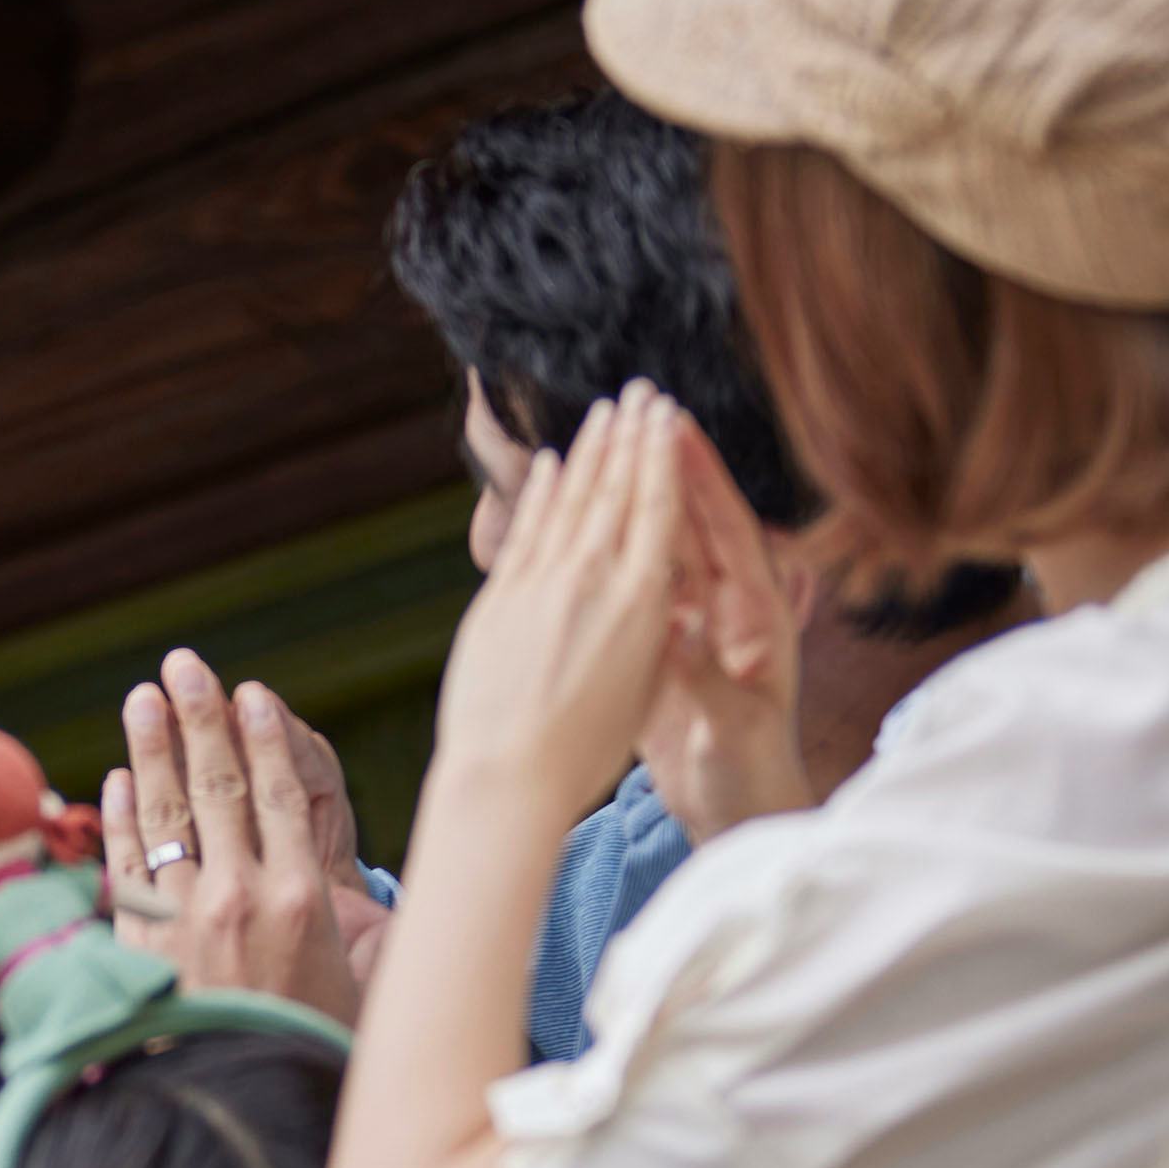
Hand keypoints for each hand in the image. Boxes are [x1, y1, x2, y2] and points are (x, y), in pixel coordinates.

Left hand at [96, 651, 361, 1023]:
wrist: (244, 1105)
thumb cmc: (313, 1049)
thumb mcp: (361, 987)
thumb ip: (368, 933)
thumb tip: (384, 895)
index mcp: (300, 900)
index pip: (278, 795)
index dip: (262, 737)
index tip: (251, 693)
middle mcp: (239, 898)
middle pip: (217, 788)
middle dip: (199, 719)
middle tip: (184, 665)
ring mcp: (182, 919)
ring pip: (165, 816)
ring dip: (150, 750)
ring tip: (142, 698)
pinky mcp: (141, 945)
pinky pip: (124, 867)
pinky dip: (117, 820)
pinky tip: (113, 781)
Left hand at [429, 384, 690, 814]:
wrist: (508, 777)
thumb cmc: (585, 751)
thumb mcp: (644, 686)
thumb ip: (654, 626)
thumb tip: (655, 585)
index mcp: (643, 602)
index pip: (658, 510)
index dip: (664, 457)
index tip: (669, 416)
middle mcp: (594, 581)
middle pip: (617, 491)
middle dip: (631, 435)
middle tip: (641, 390)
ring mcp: (542, 584)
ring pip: (572, 501)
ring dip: (590, 451)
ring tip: (603, 411)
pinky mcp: (499, 597)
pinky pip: (526, 531)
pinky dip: (540, 493)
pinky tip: (549, 464)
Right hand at [633, 421, 814, 840]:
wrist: (738, 814)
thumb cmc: (750, 775)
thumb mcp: (731, 730)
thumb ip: (707, 679)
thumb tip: (680, 631)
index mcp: (758, 615)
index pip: (729, 531)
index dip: (702, 479)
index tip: (675, 429)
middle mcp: (728, 607)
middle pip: (694, 523)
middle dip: (668, 466)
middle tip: (640, 409)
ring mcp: (694, 623)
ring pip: (662, 546)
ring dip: (637, 497)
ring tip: (605, 447)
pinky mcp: (662, 646)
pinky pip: (637, 584)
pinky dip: (614, 548)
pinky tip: (580, 518)